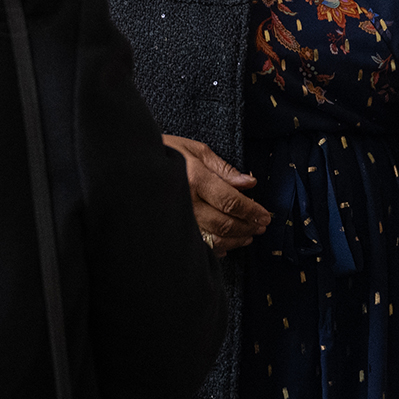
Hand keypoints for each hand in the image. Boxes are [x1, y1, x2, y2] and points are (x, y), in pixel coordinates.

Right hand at [162, 134, 270, 254]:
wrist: (133, 166)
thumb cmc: (166, 153)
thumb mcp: (195, 151)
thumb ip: (223, 169)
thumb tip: (249, 183)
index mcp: (195, 179)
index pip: (231, 201)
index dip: (252, 211)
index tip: (265, 215)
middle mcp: (186, 202)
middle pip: (226, 223)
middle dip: (248, 226)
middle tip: (261, 226)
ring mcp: (179, 219)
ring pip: (215, 238)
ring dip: (236, 239)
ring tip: (249, 235)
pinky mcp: (173, 230)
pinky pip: (200, 245)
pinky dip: (217, 248)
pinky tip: (227, 244)